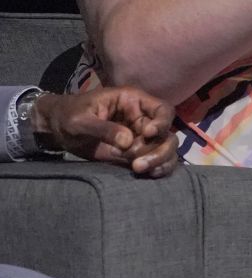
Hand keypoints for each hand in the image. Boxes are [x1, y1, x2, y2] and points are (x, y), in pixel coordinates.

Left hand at [32, 87, 177, 177]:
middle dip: (159, 150)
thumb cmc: (68, 115)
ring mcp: (142, 138)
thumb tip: (128, 142)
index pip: (162, 110)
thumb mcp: (80, 120)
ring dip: (159, 161)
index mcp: (133, 102)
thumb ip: (103, 128)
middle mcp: (143, 119)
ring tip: (138, 170)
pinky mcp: (136, 153)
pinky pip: (158, 161)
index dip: (162, 122)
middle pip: (168, 134)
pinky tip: (149, 175)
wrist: (58, 129)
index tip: (148, 134)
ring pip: (167, 149)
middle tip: (137, 164)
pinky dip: (159, 169)